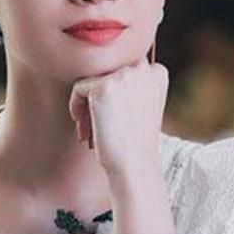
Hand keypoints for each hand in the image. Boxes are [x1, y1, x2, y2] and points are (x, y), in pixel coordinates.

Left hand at [68, 59, 168, 178]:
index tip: (112, 116)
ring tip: (88, 129)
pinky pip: (78, 88)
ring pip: (91, 80)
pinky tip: (83, 127)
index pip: (123, 68)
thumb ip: (130, 84)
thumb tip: (101, 73)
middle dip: (97, 96)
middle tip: (96, 124)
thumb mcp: (142, 105)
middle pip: (106, 72)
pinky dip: (76, 106)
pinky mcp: (104, 87)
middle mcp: (143, 69)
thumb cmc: (134, 141)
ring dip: (86, 104)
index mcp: (157, 72)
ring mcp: (124, 75)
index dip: (112, 91)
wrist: (134, 165)